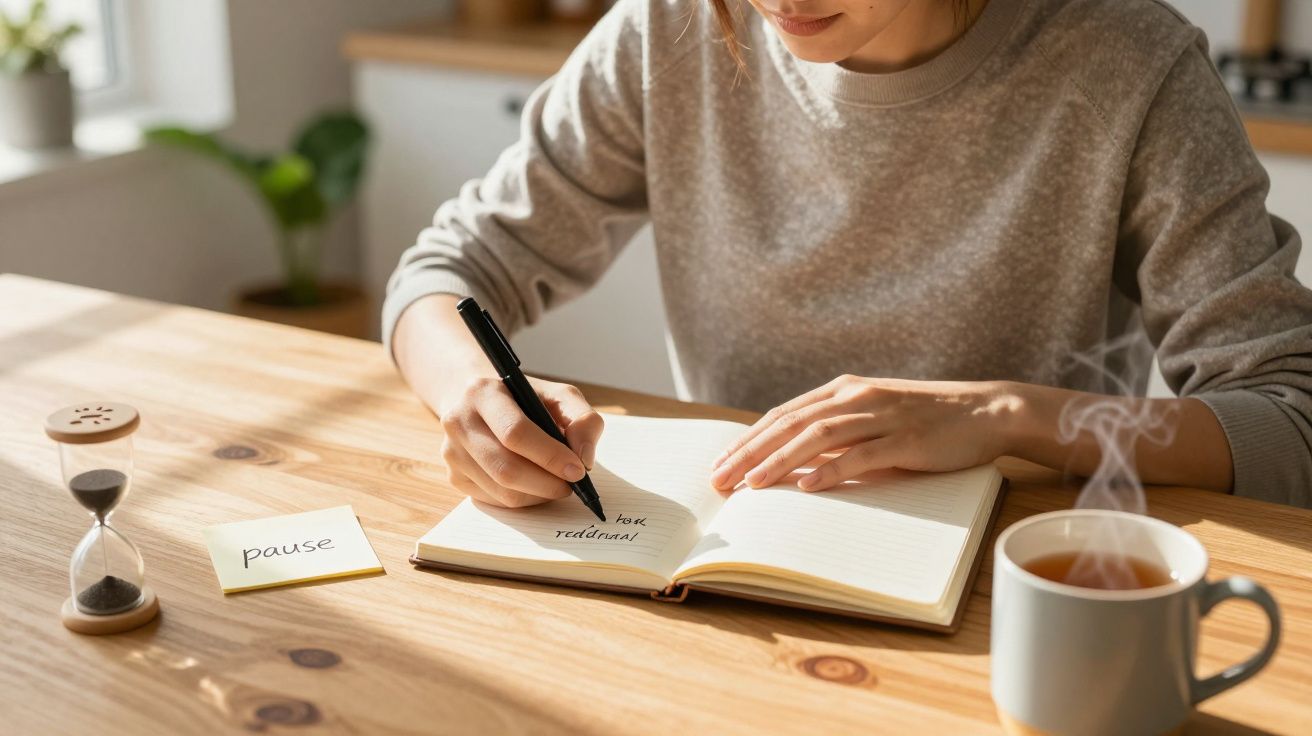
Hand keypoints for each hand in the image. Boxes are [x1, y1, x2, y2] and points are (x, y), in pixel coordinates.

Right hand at [436, 373, 603, 508]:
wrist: (479, 402)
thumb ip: (582, 420)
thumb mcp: (558, 395)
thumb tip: (584, 458)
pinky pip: (495, 501)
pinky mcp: (454, 476)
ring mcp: (452, 452)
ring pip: (502, 491)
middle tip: (572, 485)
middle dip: (547, 483)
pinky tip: (536, 485)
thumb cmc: (524, 399)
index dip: (550, 456)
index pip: (515, 433)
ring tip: (557, 484)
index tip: (578, 470)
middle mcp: (459, 422)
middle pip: (506, 468)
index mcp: (483, 393)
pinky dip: (524, 499)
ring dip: (538, 495)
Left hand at [708, 375, 1023, 491]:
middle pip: (790, 424)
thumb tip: (793, 464)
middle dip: (751, 452)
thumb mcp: (873, 420)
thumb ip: (836, 435)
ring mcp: (881, 416)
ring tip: (753, 484)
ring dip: (781, 461)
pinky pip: (863, 454)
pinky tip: (809, 486)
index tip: (720, 464)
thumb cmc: (925, 420)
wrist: (985, 410)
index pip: (783, 415)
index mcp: (843, 391)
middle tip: (721, 480)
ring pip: (818, 436)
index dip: (748, 440)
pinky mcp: (906, 438)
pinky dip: (833, 470)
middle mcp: (856, 398)